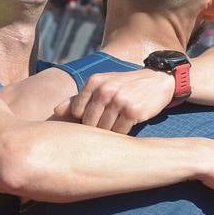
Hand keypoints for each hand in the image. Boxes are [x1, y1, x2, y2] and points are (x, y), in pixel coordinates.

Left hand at [54, 69, 171, 133]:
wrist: (157, 81)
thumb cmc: (125, 86)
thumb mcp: (102, 86)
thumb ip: (78, 98)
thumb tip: (56, 111)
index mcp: (94, 82)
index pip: (76, 113)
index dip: (85, 119)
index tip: (96, 116)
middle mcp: (104, 90)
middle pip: (89, 123)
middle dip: (97, 127)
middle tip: (109, 122)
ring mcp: (119, 100)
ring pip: (104, 129)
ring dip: (110, 131)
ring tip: (119, 122)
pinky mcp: (132, 111)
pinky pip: (119, 133)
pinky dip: (122, 133)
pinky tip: (128, 124)